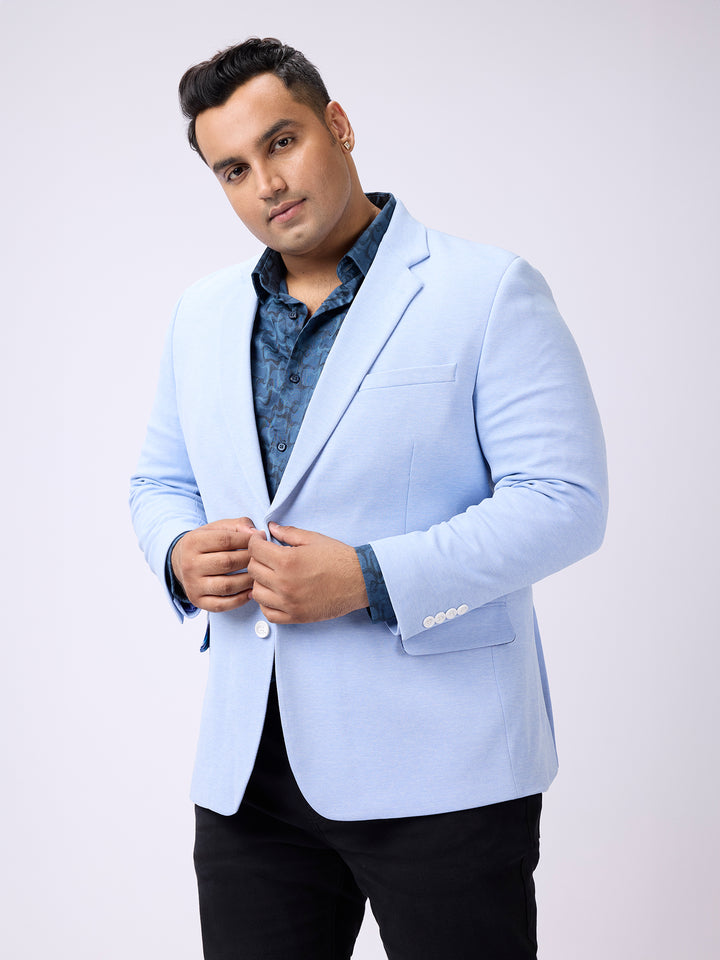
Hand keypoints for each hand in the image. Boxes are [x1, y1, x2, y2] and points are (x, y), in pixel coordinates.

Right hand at [171, 517, 265, 612]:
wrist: (180, 561)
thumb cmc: (206, 543)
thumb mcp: (217, 528)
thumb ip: (238, 525)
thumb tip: (257, 534)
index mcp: (193, 542)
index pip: (226, 540)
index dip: (247, 540)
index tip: (260, 540)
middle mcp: (189, 564)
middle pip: (227, 562)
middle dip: (250, 560)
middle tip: (262, 559)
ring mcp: (192, 585)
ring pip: (227, 585)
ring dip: (248, 581)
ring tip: (259, 574)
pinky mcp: (197, 601)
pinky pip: (222, 604)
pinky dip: (240, 599)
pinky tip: (250, 591)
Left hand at [247, 522, 368, 623]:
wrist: (360, 580)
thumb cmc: (339, 558)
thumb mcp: (313, 539)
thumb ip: (289, 533)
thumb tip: (271, 527)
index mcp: (287, 561)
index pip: (255, 549)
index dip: (256, 541)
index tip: (261, 540)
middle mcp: (284, 583)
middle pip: (253, 570)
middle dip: (258, 559)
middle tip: (268, 556)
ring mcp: (288, 602)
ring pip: (256, 592)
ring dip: (261, 582)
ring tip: (272, 575)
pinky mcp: (295, 616)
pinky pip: (268, 613)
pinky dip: (267, 604)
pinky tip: (275, 594)